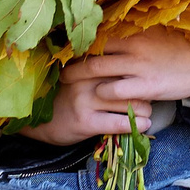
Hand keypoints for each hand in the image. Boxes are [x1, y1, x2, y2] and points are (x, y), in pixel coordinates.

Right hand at [24, 74, 155, 145]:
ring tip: (147, 113)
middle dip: (145, 92)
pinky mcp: (85, 122)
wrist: (39, 122)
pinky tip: (143, 125)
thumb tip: (136, 69)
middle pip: (128, 82)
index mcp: (88, 64)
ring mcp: (85, 100)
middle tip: (150, 99)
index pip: (122, 63)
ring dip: (145, 110)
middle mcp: (87, 79)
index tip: (146, 78)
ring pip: (128, 103)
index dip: (138, 72)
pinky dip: (136, 125)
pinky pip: (118, 123)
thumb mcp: (81, 77)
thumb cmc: (66, 97)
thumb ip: (102, 71)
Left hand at [64, 29, 189, 105]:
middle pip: (91, 48)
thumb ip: (134, 28)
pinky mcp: (145, 86)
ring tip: (65, 81)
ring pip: (95, 69)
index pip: (99, 29)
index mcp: (135, 28)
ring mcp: (138, 65)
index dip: (79, 36)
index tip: (62, 40)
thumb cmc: (179, 48)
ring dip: (76, 76)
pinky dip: (100, 93)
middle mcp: (133, 44)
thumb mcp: (157, 31)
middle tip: (57, 63)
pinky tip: (96, 95)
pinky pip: (112, 90)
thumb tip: (110, 19)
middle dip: (70, 58)